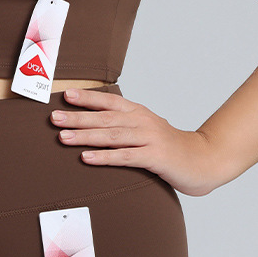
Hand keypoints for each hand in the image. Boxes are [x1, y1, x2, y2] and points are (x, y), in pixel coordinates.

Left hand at [49, 87, 233, 196]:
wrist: (204, 161)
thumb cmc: (169, 149)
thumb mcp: (147, 132)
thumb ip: (124, 128)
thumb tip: (95, 128)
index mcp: (139, 113)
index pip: (109, 102)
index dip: (87, 98)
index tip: (65, 96)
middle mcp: (143, 122)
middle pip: (105, 118)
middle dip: (78, 117)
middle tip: (54, 118)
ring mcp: (150, 139)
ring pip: (111, 136)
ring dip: (85, 136)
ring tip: (63, 137)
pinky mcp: (155, 158)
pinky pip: (124, 157)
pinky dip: (104, 157)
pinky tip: (86, 158)